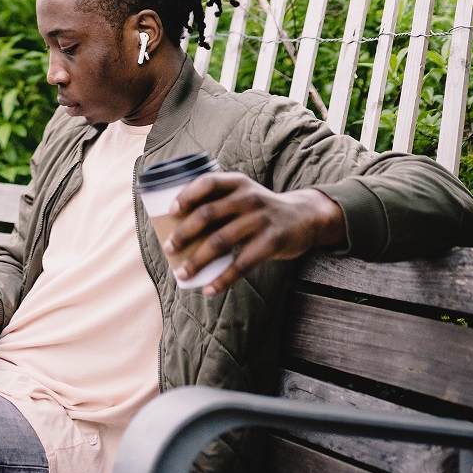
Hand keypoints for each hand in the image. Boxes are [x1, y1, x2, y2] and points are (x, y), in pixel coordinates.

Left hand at [162, 172, 344, 295]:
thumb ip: (218, 203)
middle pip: (208, 214)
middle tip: (168, 249)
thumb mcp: (244, 194)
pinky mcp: (271, 242)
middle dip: (183, 234)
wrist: (304, 217)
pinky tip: (209, 289)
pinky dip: (222, 279)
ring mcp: (260, 220)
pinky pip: (241, 264)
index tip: (171, 211)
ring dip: (197, 261)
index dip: (186, 195)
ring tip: (181, 274)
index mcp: (237, 183)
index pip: (207, 183)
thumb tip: (176, 229)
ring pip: (220, 242)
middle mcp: (248, 198)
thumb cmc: (261, 209)